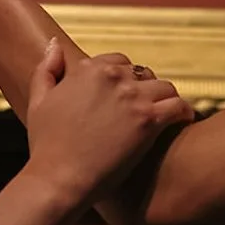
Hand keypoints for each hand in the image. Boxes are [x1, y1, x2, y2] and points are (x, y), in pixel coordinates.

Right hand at [25, 42, 193, 204]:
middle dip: (145, 89)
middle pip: (143, 74)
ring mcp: (133, 97)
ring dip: (166, 100)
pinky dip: (185, 112)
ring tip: (167, 115)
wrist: (58, 179)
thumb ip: (47, 69)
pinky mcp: (149, 120)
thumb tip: (56, 45)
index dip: (123, 79)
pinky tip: (185, 120)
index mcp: (88, 69)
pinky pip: (178, 106)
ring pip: (164, 88)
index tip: (125, 96)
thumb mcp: (39, 101)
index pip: (118, 61)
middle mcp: (112, 76)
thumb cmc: (46, 146)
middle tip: (147, 109)